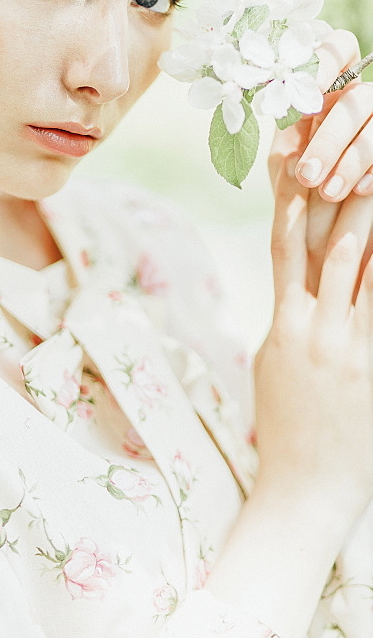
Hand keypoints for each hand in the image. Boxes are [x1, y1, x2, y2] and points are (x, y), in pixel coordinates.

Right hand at [254, 157, 372, 524]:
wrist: (301, 487)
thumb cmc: (289, 428)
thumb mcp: (275, 365)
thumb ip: (289, 321)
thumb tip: (299, 291)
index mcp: (284, 321)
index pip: (284, 244)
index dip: (287, 198)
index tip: (292, 160)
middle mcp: (308, 323)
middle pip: (318, 241)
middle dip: (329, 192)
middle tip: (338, 150)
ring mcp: (339, 342)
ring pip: (355, 263)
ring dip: (365, 216)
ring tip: (371, 178)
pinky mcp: (364, 362)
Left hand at [269, 29, 372, 200]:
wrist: (315, 216)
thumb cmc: (296, 175)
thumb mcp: (284, 157)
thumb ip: (286, 145)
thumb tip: (294, 152)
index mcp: (329, 85)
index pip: (339, 49)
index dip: (326, 62)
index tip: (306, 92)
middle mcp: (361, 97)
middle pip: (358, 98)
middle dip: (331, 138)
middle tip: (307, 173)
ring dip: (352, 160)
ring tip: (327, 192)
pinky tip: (358, 191)